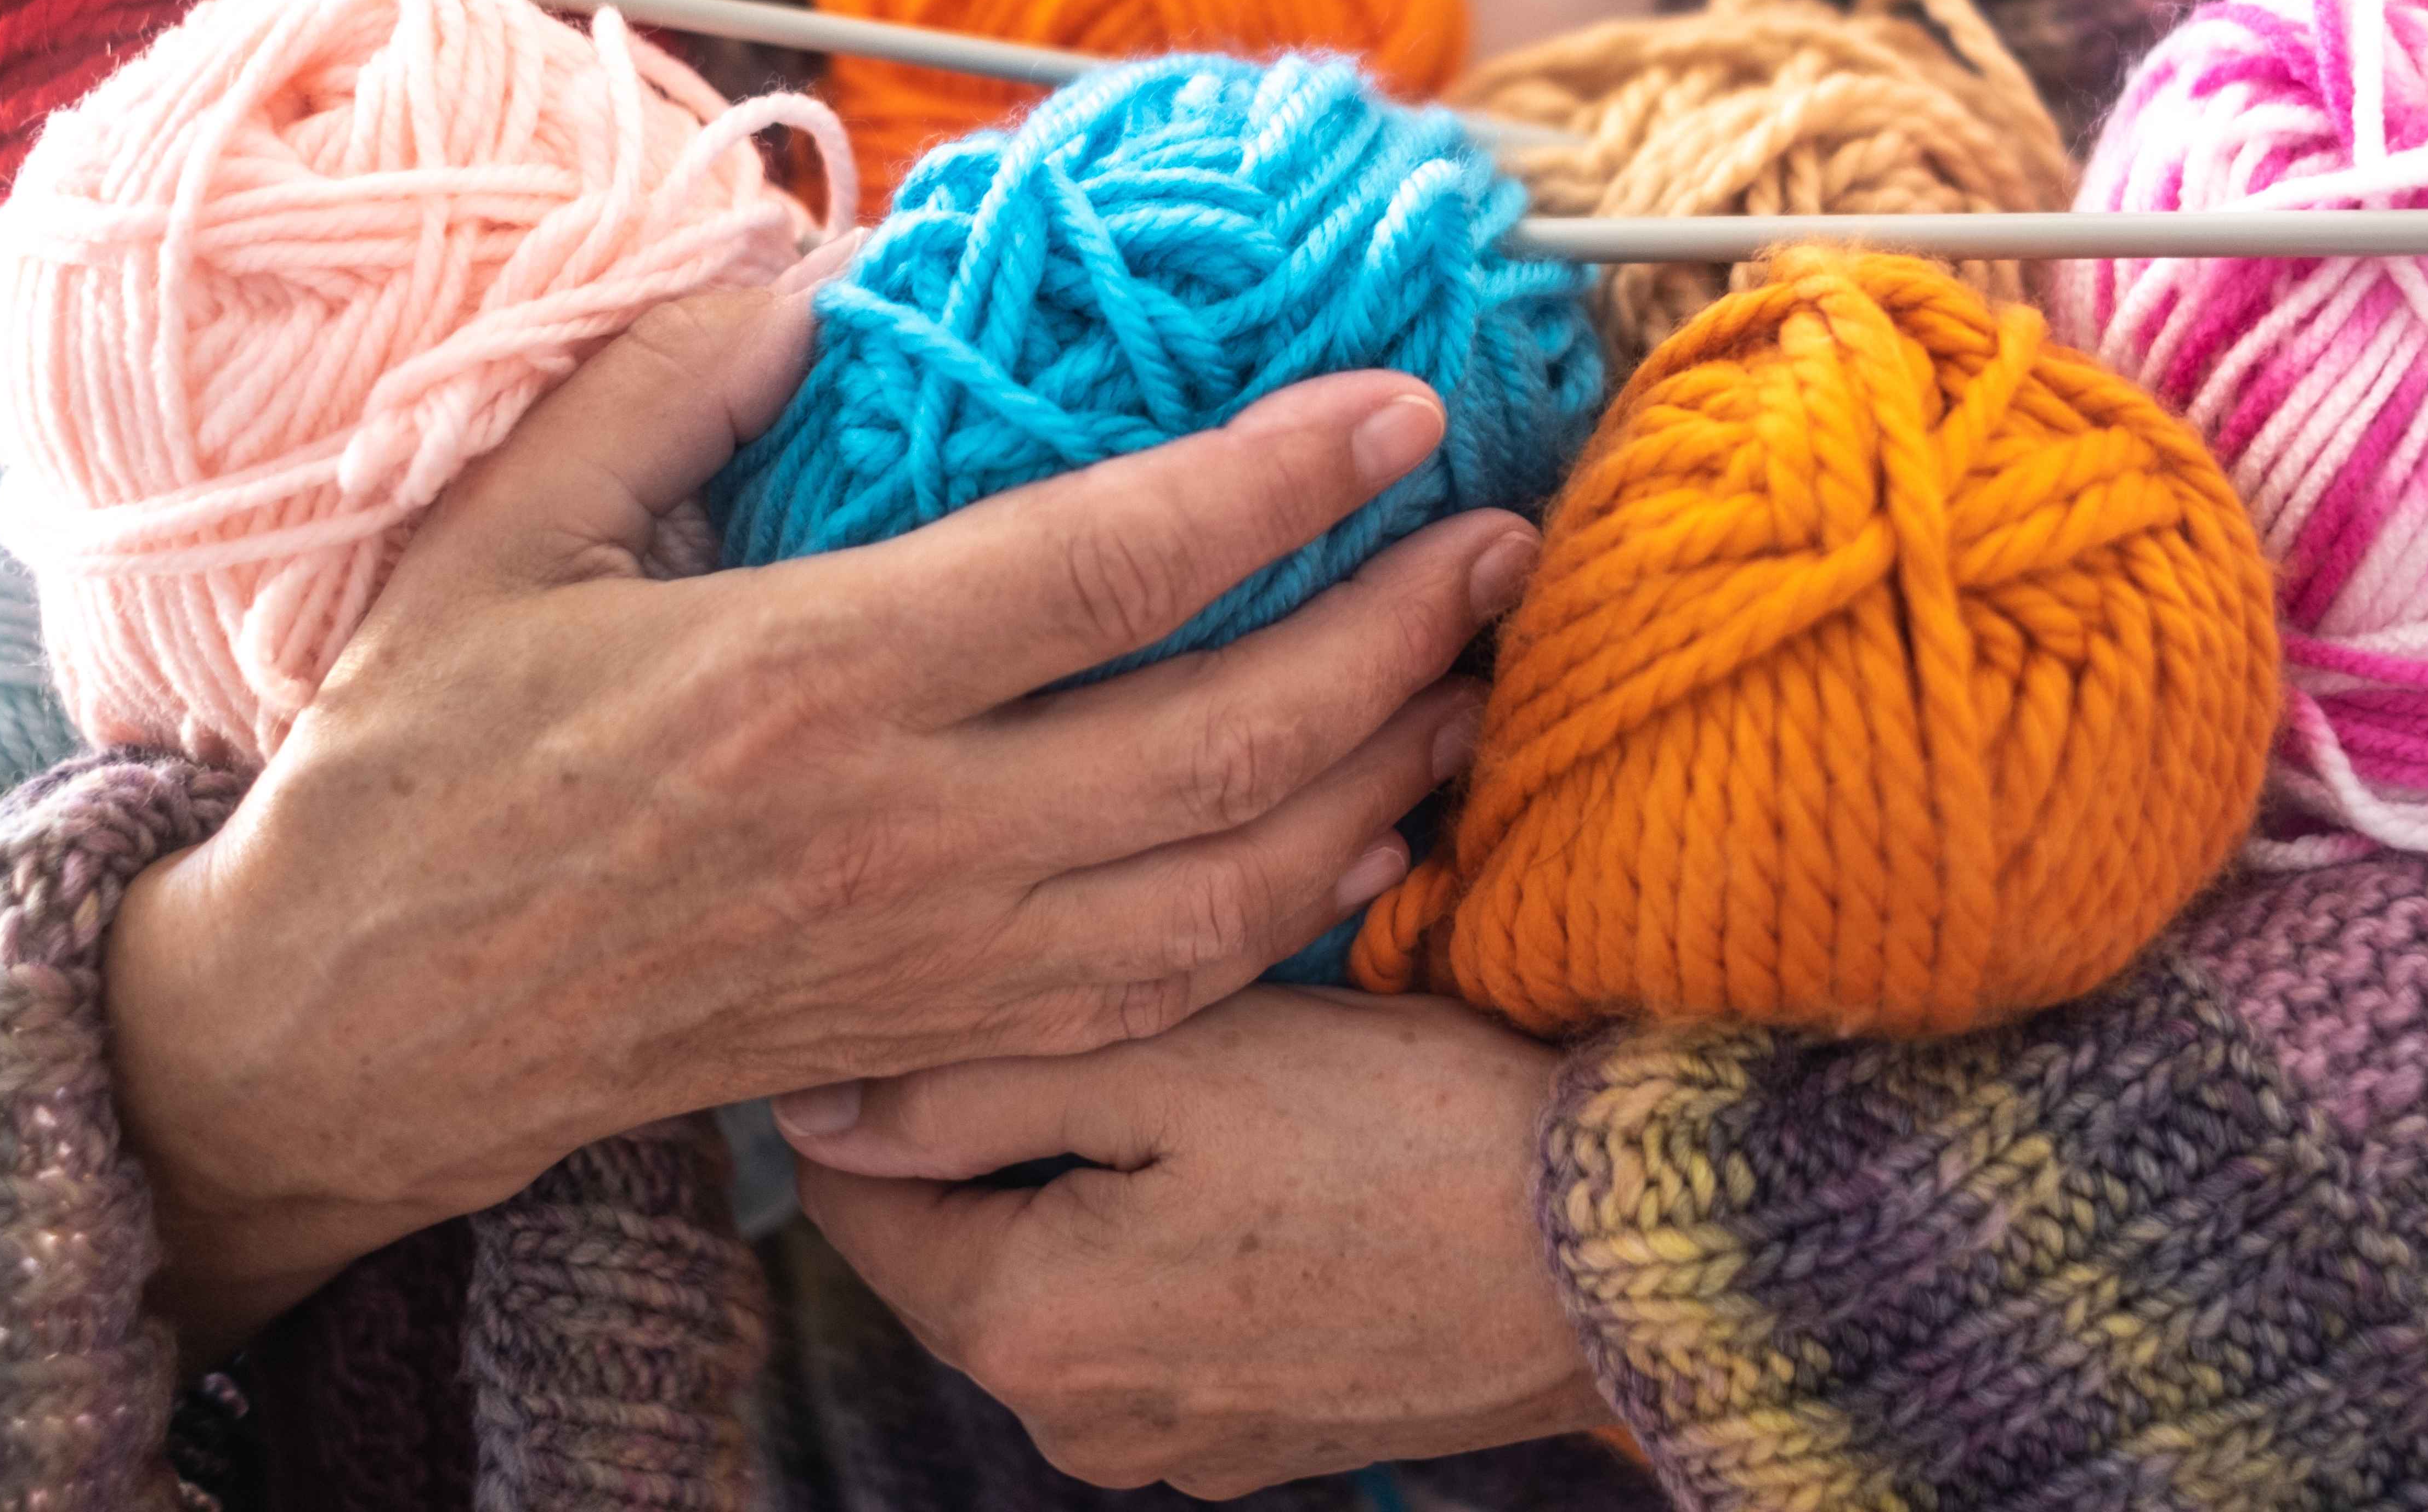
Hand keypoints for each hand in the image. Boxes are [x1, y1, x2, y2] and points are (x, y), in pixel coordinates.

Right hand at [102, 286, 1538, 1361]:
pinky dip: (1293, 915)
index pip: (1108, 562)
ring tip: (1474, 674)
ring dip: (1383, 773)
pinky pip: (1169, 988)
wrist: (364, 1021)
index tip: (1398, 407)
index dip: (1278, 479)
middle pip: (1225, 734)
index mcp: (808, 676)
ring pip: (1233, 881)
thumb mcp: (494, 544)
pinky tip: (1367, 837)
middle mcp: (906, 829)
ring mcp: (940, 955)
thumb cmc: (428, 767)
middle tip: (1499, 538)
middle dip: (1393, 630)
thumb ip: (657, 392)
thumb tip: (814, 278)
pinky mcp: (946, 1037)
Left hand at [785, 986, 1612, 1497]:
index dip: (888, 1079)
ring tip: (1208, 1076)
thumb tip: (814, 1110)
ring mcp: (1177, 1445)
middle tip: (1112, 1006)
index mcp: (1028, 1327)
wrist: (1614, 1255)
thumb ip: (978, 1088)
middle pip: (961, 1244)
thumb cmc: (1403, 1132)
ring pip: (1065, 1280)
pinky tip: (1272, 1167)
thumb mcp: (1177, 1062)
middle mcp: (1077, 1424)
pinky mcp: (1264, 1438)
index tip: (955, 982)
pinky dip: (1185, 1243)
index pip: (857, 1197)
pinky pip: (1163, 1324)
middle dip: (1008, 1129)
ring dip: (1102, 1182)